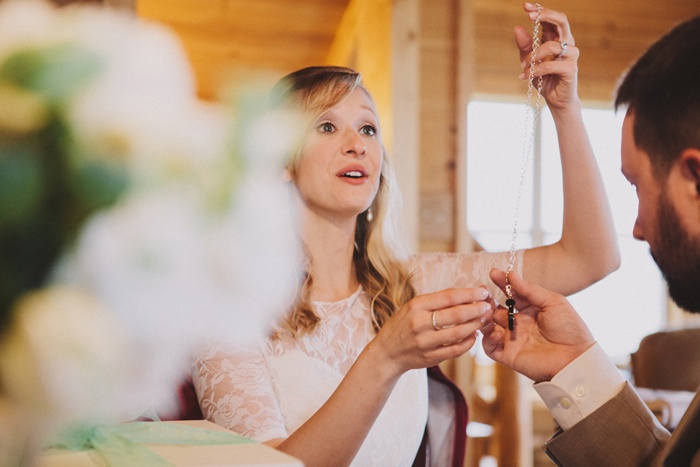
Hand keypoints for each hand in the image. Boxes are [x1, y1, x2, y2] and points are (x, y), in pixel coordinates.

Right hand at [372, 287, 493, 375]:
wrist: (387, 352)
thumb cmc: (403, 324)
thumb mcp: (413, 307)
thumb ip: (436, 301)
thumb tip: (467, 294)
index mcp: (416, 306)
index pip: (448, 297)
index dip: (469, 293)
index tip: (483, 291)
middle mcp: (419, 323)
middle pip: (456, 315)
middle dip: (476, 309)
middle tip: (488, 305)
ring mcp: (425, 342)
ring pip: (458, 333)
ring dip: (475, 325)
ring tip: (485, 319)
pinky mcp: (430, 358)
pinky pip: (455, 350)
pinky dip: (468, 342)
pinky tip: (474, 336)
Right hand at [481, 269, 594, 382]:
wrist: (576, 359)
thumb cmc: (570, 329)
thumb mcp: (553, 302)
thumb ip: (530, 290)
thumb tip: (511, 275)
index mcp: (530, 310)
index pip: (511, 295)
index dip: (502, 284)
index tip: (494, 273)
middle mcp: (519, 324)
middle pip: (496, 310)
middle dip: (488, 301)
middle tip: (483, 293)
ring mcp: (512, 339)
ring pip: (489, 326)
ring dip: (485, 317)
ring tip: (487, 311)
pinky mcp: (508, 355)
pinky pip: (489, 347)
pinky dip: (488, 339)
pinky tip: (496, 333)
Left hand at [515, 3, 578, 111]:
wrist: (555, 99)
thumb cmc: (543, 77)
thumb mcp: (529, 61)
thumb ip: (524, 46)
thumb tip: (517, 28)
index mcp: (556, 38)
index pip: (551, 19)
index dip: (540, 10)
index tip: (525, 6)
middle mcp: (566, 43)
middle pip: (562, 21)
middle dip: (545, 16)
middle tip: (530, 17)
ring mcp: (571, 55)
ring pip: (552, 45)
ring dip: (535, 54)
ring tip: (525, 66)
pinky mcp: (570, 68)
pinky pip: (551, 65)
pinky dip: (536, 69)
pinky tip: (525, 75)